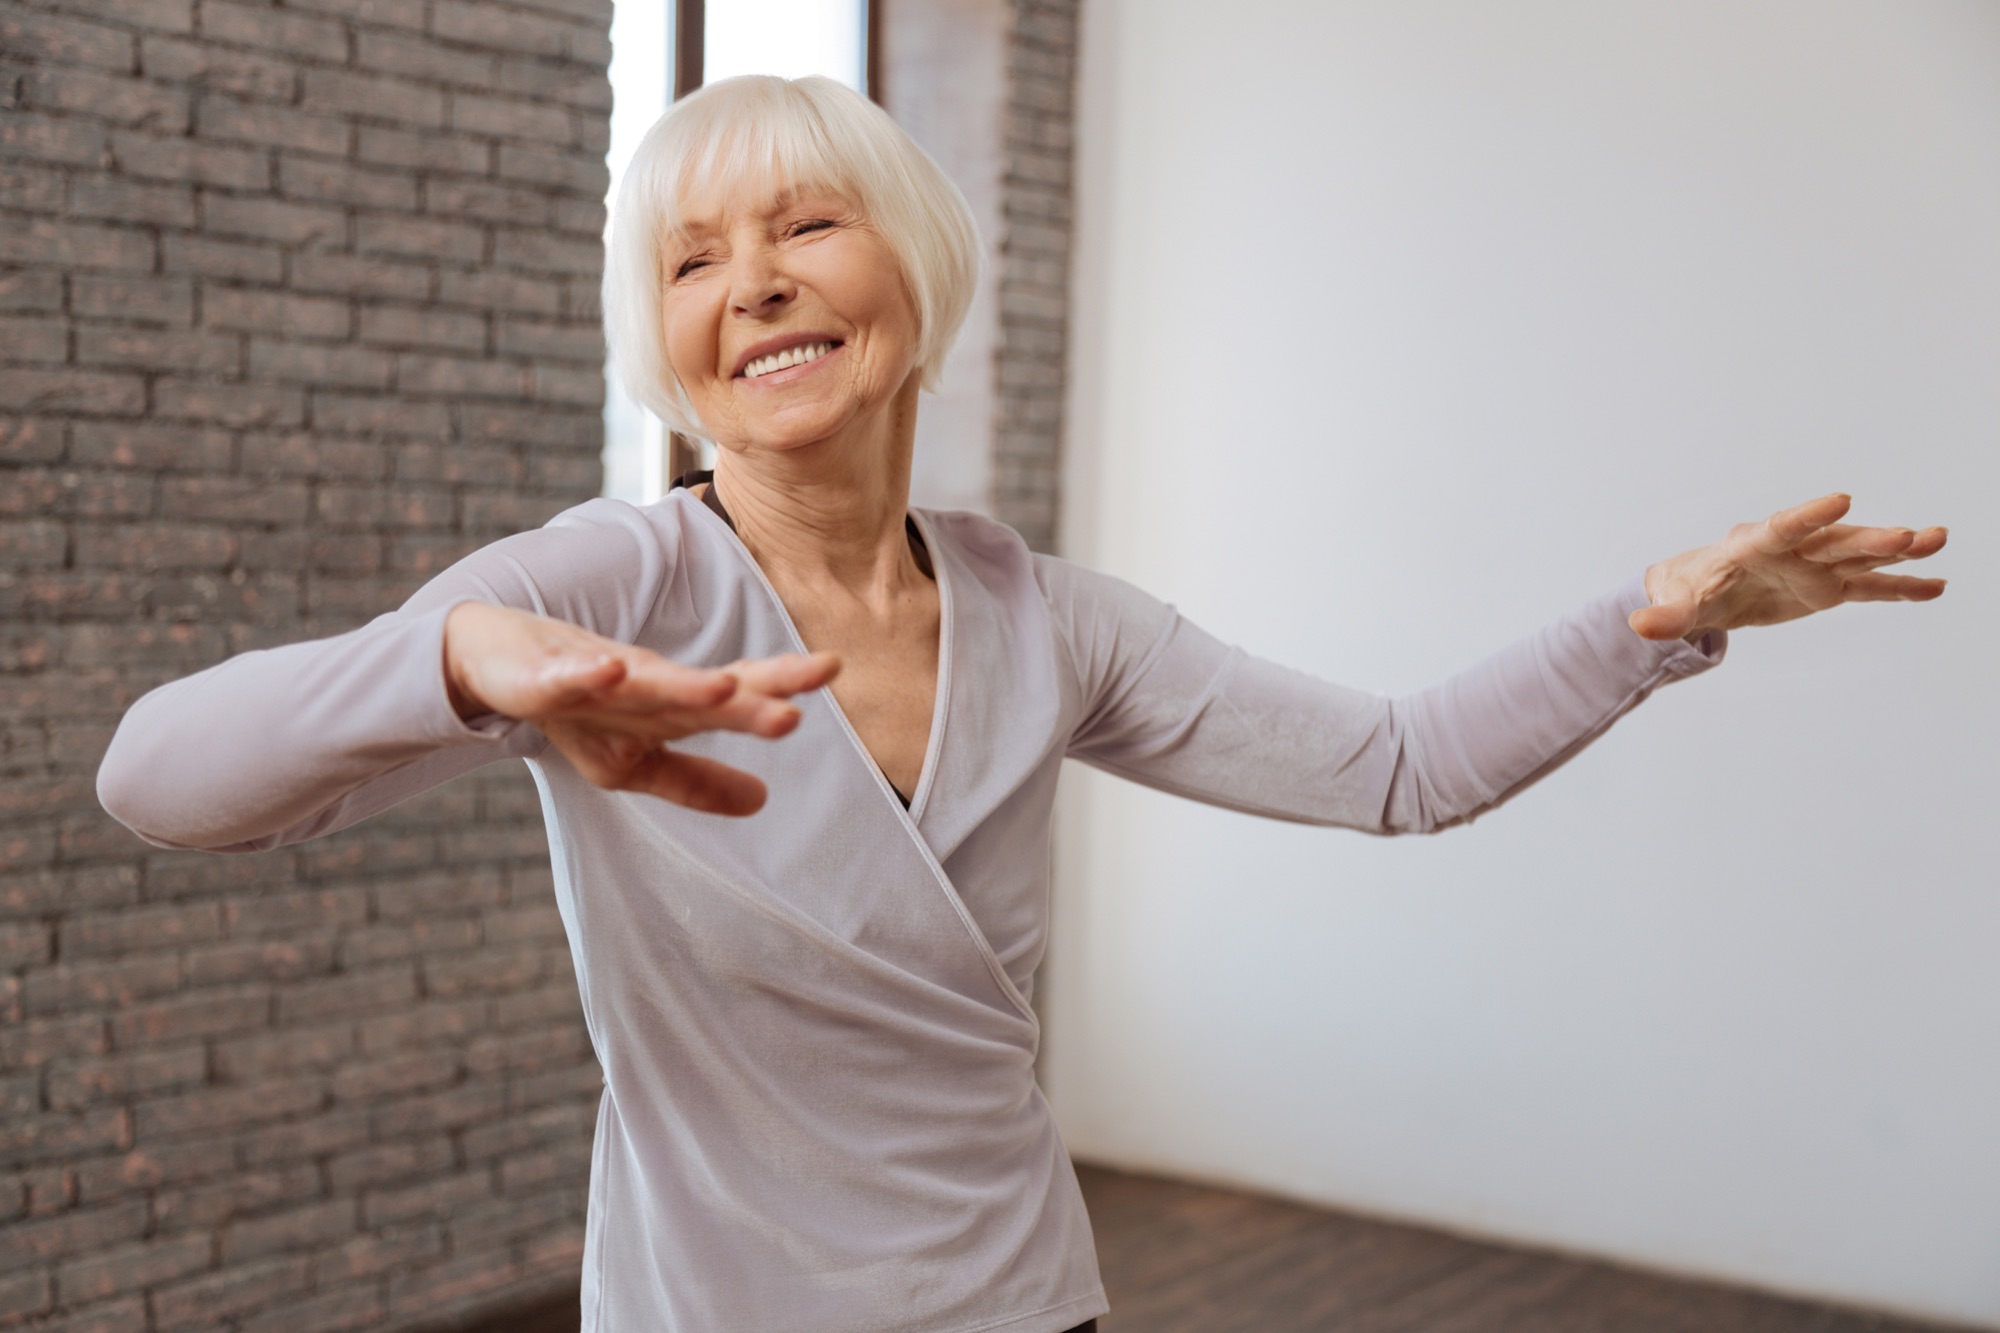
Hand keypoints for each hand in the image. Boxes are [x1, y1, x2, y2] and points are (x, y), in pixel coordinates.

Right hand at [443, 602, 839, 815]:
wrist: (490, 664)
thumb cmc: (576, 708)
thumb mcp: (634, 760)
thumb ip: (695, 781)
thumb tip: (764, 800)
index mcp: (667, 705)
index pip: (733, 695)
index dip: (779, 686)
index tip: (833, 669)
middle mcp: (641, 683)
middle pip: (705, 687)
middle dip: (754, 688)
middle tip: (813, 681)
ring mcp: (593, 676)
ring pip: (644, 681)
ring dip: (684, 685)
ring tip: (726, 688)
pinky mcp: (543, 677)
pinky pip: (568, 678)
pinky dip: (588, 675)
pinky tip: (611, 671)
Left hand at [1630, 493, 1946, 642]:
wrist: (1706, 591)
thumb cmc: (1688, 590)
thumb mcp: (1675, 606)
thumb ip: (1664, 617)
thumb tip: (1637, 625)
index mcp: (1751, 546)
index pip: (1781, 527)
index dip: (1809, 515)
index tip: (1841, 499)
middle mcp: (1792, 550)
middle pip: (1833, 541)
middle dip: (1869, 538)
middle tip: (1910, 535)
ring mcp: (1815, 567)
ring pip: (1861, 557)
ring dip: (1899, 552)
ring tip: (1938, 540)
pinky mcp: (1829, 588)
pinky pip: (1869, 588)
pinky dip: (1901, 588)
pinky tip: (1936, 586)